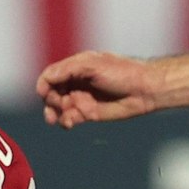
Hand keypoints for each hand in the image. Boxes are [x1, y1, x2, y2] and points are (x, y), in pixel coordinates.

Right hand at [35, 51, 157, 127]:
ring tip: (60, 118)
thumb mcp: (92, 65)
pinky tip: (71, 123)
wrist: (143, 90)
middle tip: (58, 106)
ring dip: (55, 113)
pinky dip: (66, 121)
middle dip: (50, 101)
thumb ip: (68, 70)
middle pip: (51, 93)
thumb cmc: (121, 72)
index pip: (50, 76)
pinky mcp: (88, 113)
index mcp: (75, 67)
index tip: (45, 94)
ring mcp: (81, 98)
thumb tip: (46, 78)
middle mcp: (76, 83)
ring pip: (58, 108)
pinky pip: (69, 119)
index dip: (44, 85)